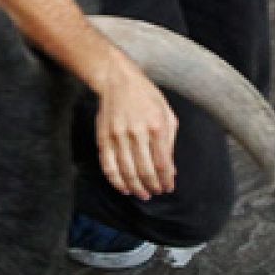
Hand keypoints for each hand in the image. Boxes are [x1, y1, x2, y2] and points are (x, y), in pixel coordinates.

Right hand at [93, 56, 178, 199]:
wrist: (117, 80)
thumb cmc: (147, 97)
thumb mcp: (167, 114)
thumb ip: (170, 143)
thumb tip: (171, 170)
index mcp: (157, 126)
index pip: (162, 163)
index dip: (166, 180)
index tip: (168, 188)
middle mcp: (137, 132)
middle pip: (145, 171)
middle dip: (153, 186)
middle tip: (156, 192)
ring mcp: (118, 136)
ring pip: (127, 172)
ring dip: (136, 188)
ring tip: (143, 194)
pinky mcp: (103, 138)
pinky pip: (108, 166)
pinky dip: (116, 181)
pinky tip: (124, 188)